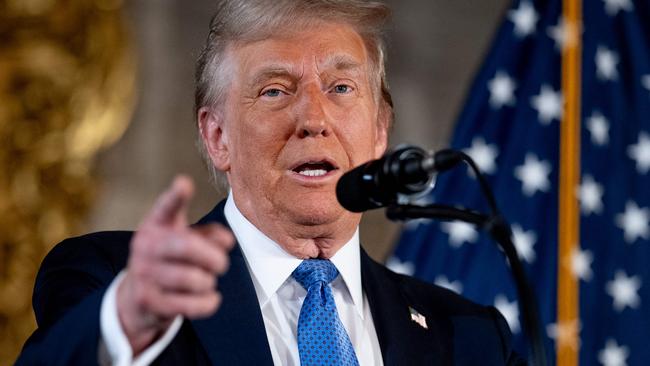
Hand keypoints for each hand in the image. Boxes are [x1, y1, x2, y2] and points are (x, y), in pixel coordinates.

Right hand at [116, 175, 233, 354]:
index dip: (176, 196)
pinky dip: (208, 302)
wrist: (137, 299)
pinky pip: (191, 304)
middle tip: (222, 263)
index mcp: (156, 224)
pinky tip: (211, 298)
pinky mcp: (148, 301)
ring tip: (206, 281)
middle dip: (214, 257)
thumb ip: (208, 234)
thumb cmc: (170, 261)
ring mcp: (143, 274)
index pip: (166, 207)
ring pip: (193, 278)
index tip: (184, 183)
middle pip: (187, 246)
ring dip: (209, 281)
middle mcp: (145, 246)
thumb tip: (226, 240)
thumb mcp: (185, 240)